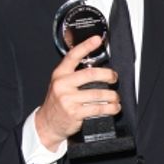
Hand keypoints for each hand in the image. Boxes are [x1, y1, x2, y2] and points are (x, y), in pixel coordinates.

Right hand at [35, 36, 119, 150]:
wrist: (47, 123)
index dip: (86, 46)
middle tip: (114, 78)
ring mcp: (68, 99)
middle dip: (108, 75)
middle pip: (91, 74)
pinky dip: (110, 108)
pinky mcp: (75, 112)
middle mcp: (62, 84)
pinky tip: (114, 108)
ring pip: (98, 93)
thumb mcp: (60, 84)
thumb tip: (97, 68)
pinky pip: (98, 108)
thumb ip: (73, 75)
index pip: (73, 56)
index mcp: (59, 74)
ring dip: (112, 96)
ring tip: (116, 98)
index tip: (97, 40)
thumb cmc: (58, 102)